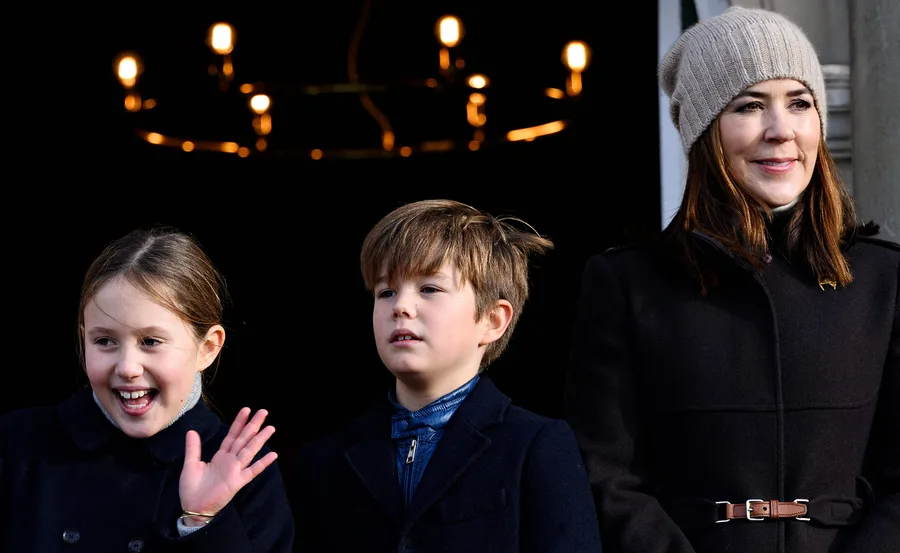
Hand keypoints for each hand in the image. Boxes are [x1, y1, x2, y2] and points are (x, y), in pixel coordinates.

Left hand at [179, 407, 277, 524]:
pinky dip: (262, 463)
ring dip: (260, 439)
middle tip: (263, 411)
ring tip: (270, 428)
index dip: (239, 423)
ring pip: (249, 450)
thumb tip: (191, 431)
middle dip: (253, 425)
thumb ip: (193, 448)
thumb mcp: (191, 464)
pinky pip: (251, 471)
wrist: (193, 508)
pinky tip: (273, 455)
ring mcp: (235, 470)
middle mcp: (230, 460)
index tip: (246, 410)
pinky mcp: (237, 482)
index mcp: (221, 456)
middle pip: (244, 439)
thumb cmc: (192, 488)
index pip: (232, 435)